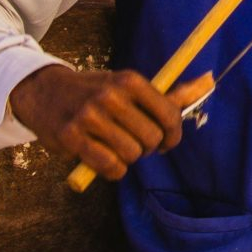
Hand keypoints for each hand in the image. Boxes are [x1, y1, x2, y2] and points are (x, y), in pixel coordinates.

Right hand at [11, 65, 211, 181]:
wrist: (44, 92)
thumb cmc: (94, 91)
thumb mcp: (126, 85)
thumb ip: (164, 93)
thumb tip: (208, 83)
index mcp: (129, 80)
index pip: (169, 114)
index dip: (173, 135)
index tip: (166, 143)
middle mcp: (111, 95)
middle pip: (151, 138)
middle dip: (148, 148)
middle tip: (136, 145)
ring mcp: (89, 116)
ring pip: (131, 154)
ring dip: (128, 159)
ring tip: (117, 149)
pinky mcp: (71, 137)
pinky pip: (110, 166)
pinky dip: (113, 171)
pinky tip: (106, 161)